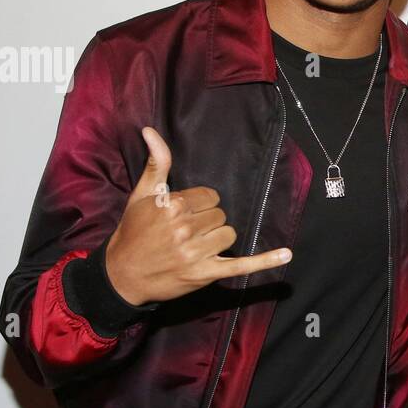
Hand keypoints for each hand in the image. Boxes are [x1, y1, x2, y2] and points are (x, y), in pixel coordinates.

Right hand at [104, 127, 291, 304]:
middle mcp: (185, 228)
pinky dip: (264, 261)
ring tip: (194, 247)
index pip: (210, 197)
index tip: (184, 215)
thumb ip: (156, 163)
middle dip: (206, 222)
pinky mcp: (205, 274)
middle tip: (184, 233)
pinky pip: (241, 265)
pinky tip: (286, 254)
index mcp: (172, 205)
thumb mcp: (141, 195)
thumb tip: (151, 131)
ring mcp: (196, 253)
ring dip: (217, 240)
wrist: (122, 276)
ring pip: (229, 235)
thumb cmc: (133, 233)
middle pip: (220, 215)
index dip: (200, 205)